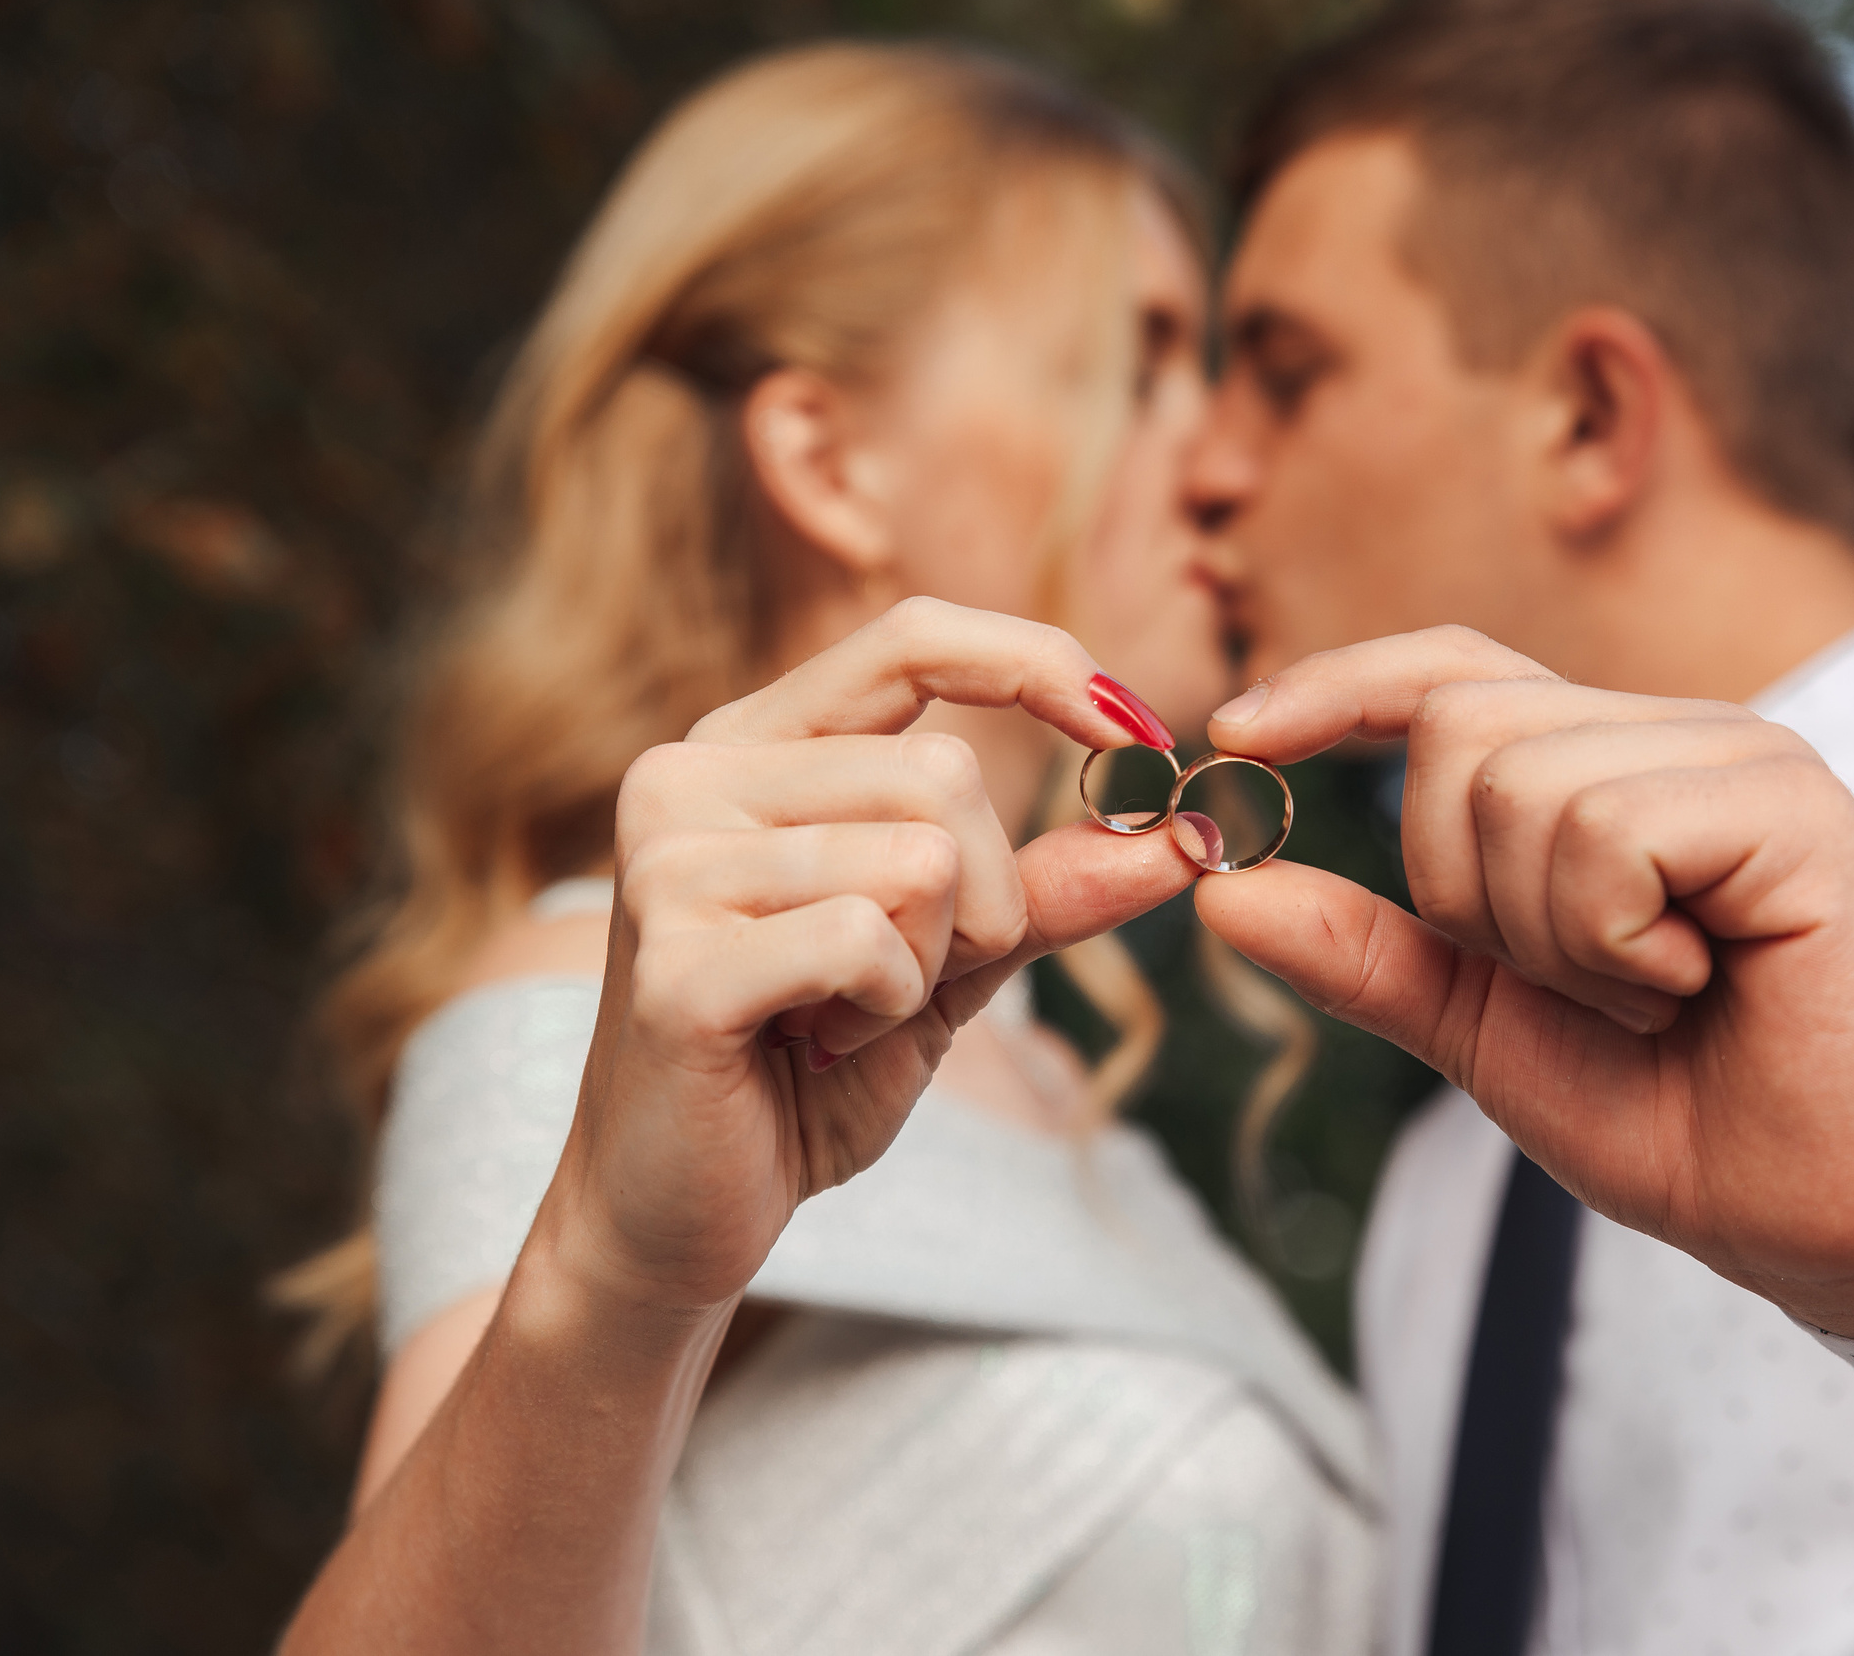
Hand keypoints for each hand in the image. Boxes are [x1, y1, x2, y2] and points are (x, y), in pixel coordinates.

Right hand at [542, 598, 1202, 1318]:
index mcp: (753, 747)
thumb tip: (1184, 835)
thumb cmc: (805, 1074)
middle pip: (946, 774)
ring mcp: (669, 863)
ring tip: (844, 1020)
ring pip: (920, 859)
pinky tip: (817, 1046)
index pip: (915, 638)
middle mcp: (691, 775)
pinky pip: (869, 942)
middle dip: (986, 899)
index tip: (1144, 736)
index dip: (1042, 666)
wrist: (676, 1215)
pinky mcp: (675, 963)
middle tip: (909, 981)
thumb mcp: (951, 964)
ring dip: (927, 971)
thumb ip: (1048, 890)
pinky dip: (886, 1012)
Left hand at [1194, 627, 1853, 1339]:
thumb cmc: (1677, 1118)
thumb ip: (1368, 955)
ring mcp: (1741, 755)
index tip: (1237, 736)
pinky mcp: (1791, 802)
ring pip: (1518, 782)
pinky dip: (1612, 942)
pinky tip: (1695, 986)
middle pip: (1458, 728)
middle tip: (1585, 986)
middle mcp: (1674, 734)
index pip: (1450, 673)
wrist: (1826, 1222)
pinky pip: (1603, 831)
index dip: (1339, 687)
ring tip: (1654, 995)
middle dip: (1466, 891)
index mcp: (1606, 768)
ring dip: (1551, 937)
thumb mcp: (1485, 1031)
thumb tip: (1222, 888)